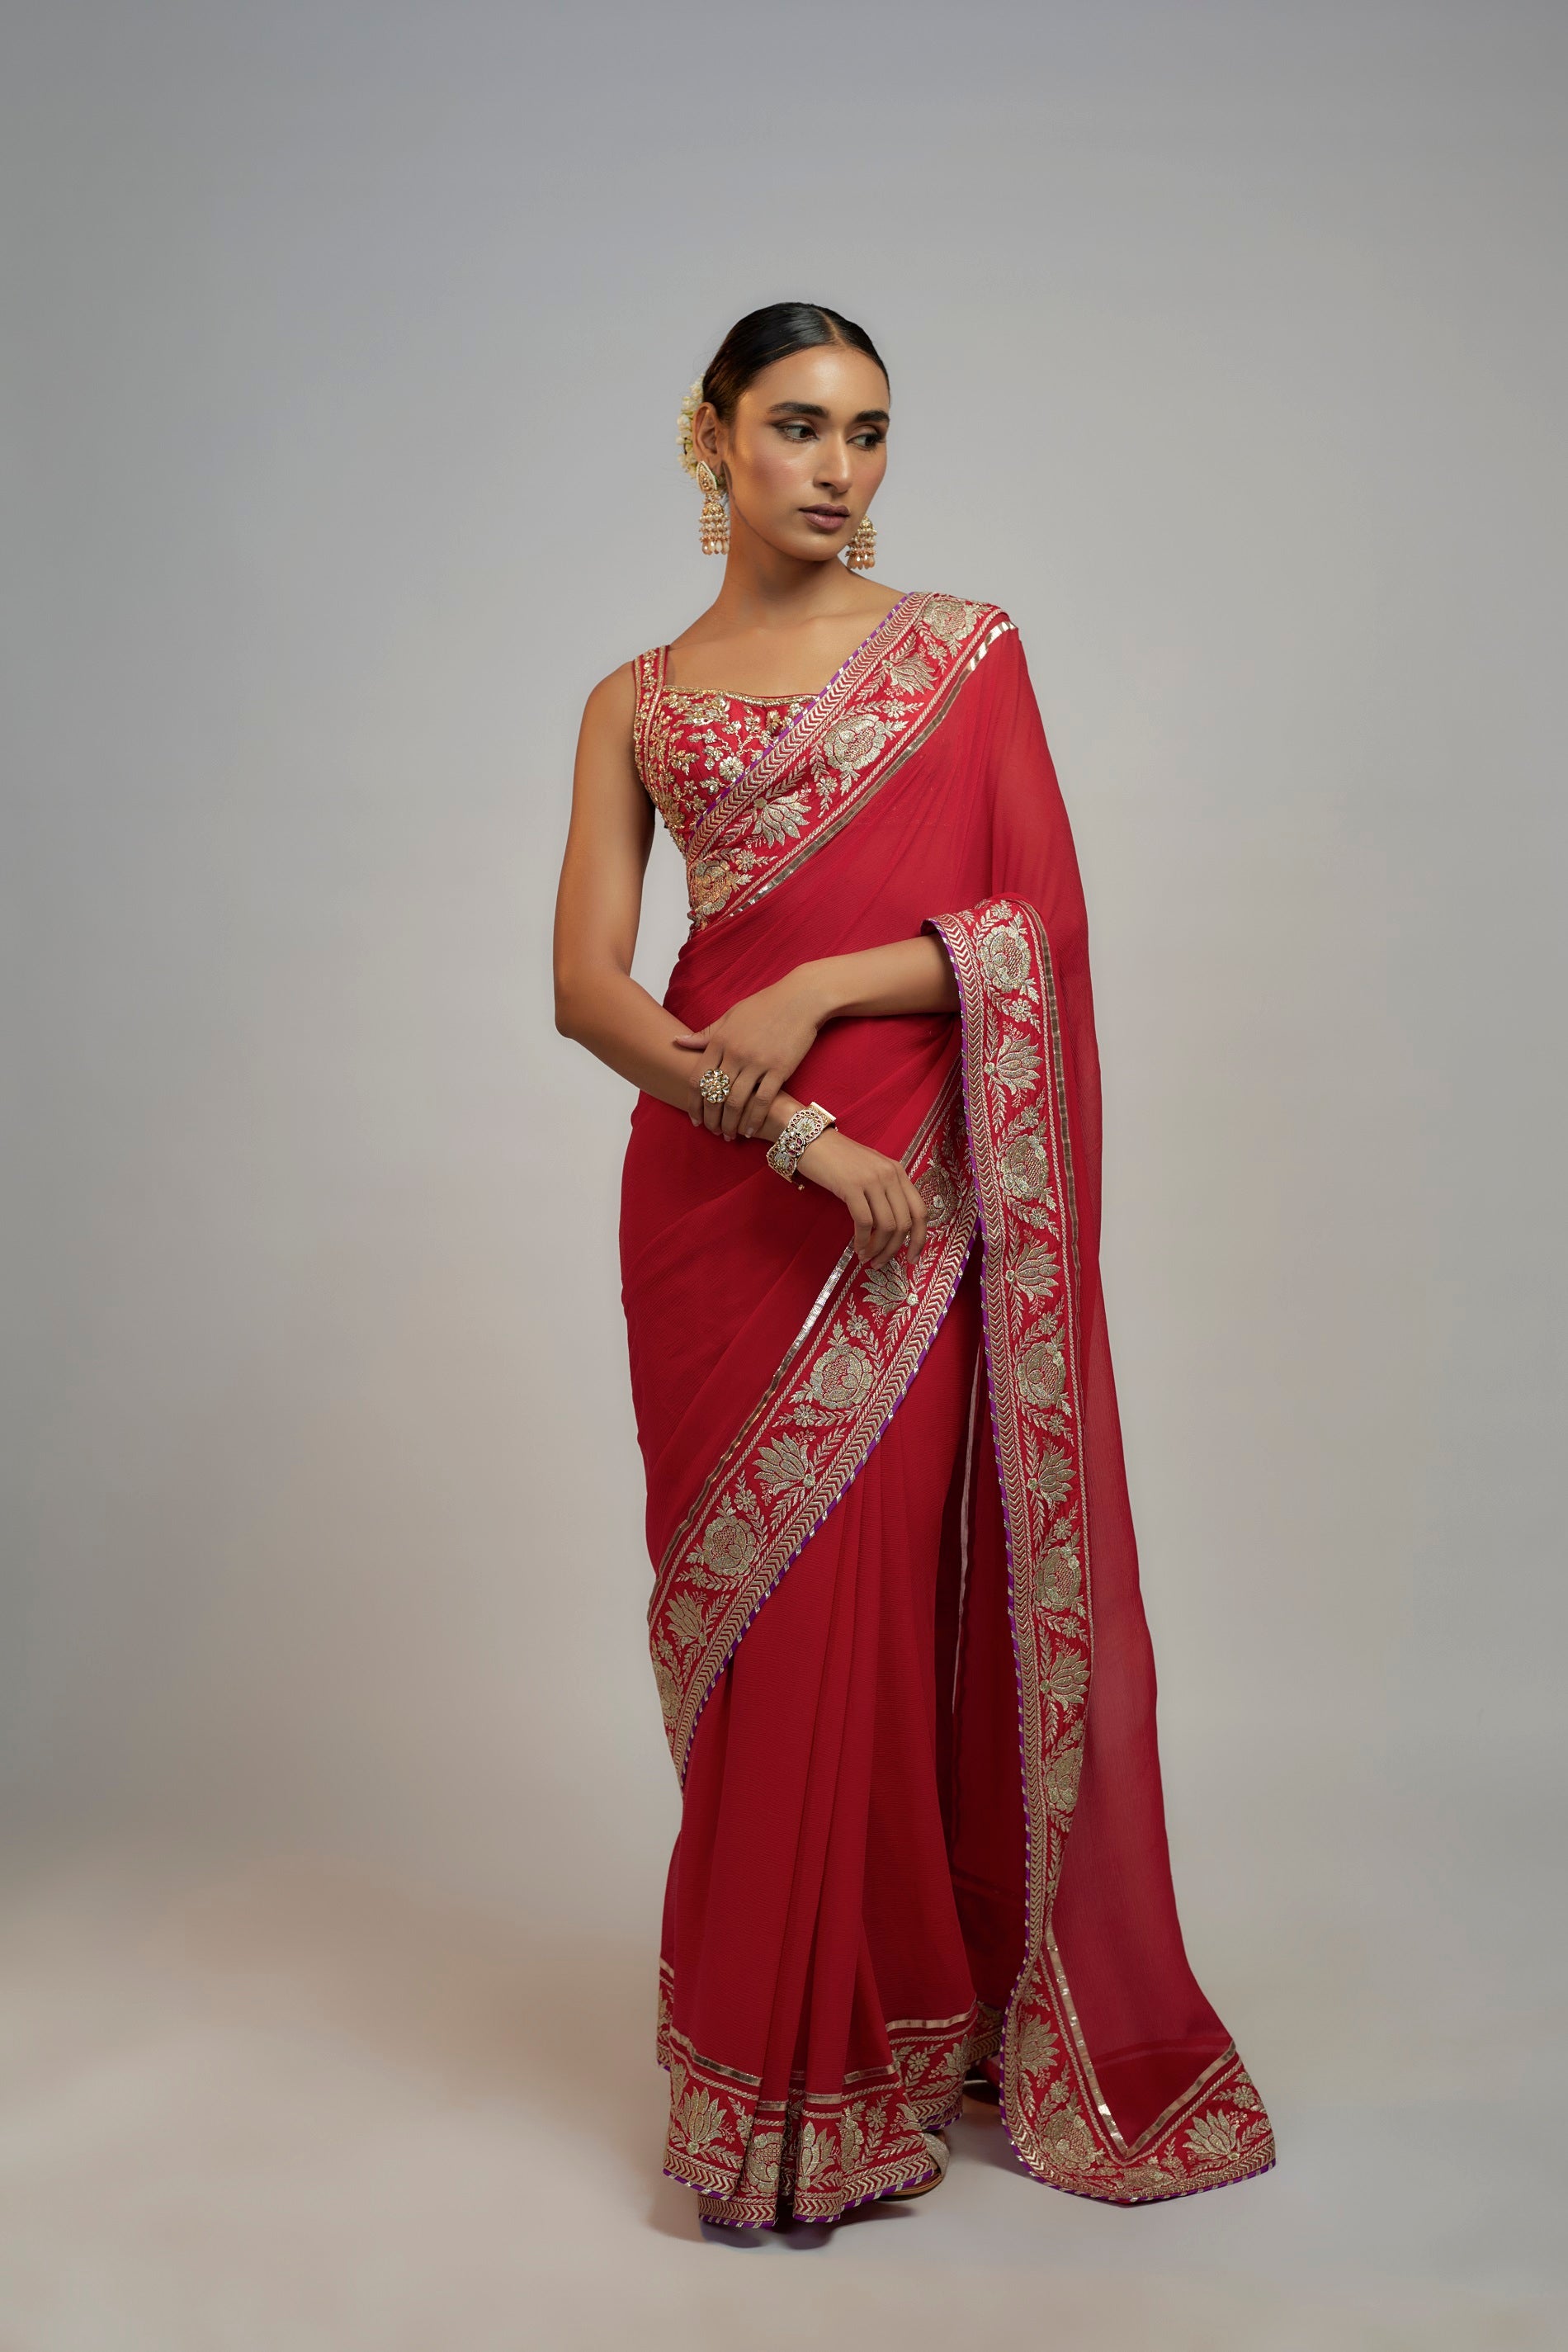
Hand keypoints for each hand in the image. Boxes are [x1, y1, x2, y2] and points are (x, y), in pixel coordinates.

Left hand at [673, 969, 828, 1139]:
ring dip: (729, 1123)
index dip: (693, 1103)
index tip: (695, 1118)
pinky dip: (754, 1118)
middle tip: (712, 1132)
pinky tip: (749, 1130)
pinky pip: (762, 1101)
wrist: (800, 999)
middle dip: (710, 1118)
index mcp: (720, 1040)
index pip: (698, 1079)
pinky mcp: (778, 1069)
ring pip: (735, 1102)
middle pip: (714, 1095)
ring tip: (728, 1135)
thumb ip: (705, 1034)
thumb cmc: (764, 1006)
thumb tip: (677, 1041)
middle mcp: (735, 1053)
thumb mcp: (730, 1016)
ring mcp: (757, 1062)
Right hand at [793, 1127, 929, 1269]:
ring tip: (867, 1258)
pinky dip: (862, 1241)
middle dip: (894, 1249)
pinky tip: (857, 1248)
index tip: (911, 1258)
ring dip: (878, 1248)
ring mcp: (872, 1180)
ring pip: (886, 1226)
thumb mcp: (870, 1170)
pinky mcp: (852, 1186)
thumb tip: (890, 1228)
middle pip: (904, 1223)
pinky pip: (864, 1222)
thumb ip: (885, 1191)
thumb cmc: (838, 1158)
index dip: (919, 1239)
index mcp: (898, 1172)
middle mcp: (890, 1175)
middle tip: (881, 1263)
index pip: (920, 1211)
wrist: (811, 1139)